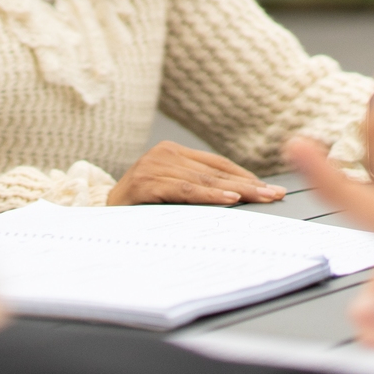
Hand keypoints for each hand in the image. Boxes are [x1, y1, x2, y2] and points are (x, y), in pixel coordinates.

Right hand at [106, 141, 285, 205]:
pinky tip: (229, 200)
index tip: (271, 190)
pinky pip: (185, 190)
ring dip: (235, 190)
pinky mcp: (146, 182)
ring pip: (204, 180)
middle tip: (275, 195)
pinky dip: (209, 195)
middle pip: (215, 172)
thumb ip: (195, 191)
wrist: (98, 220)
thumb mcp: (169, 195)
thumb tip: (240, 200)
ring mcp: (154, 166)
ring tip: (259, 198)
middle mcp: (163, 154)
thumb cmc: (138, 210)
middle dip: (248, 185)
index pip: (217, 164)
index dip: (245, 176)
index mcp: (171, 153)